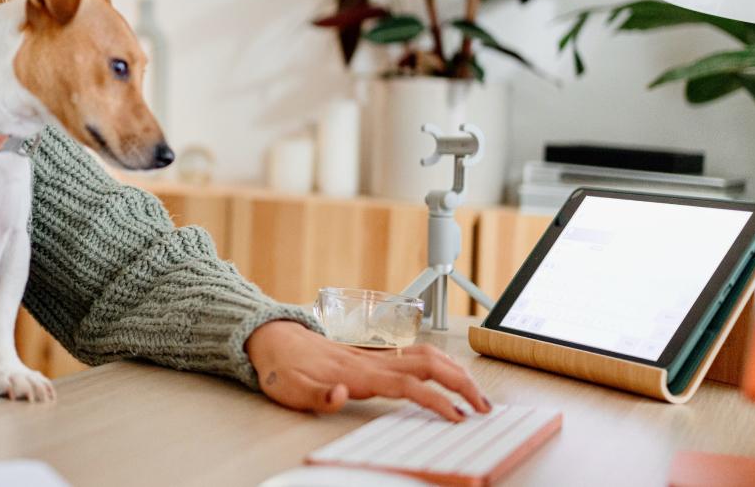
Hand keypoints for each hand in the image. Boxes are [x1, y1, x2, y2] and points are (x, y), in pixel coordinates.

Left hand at [245, 320, 490, 421]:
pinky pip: (413, 354)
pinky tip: (449, 375)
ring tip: (475, 393)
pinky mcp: (371, 354)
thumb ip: (315, 396)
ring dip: (455, 371)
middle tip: (484, 407)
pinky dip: (440, 363)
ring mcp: (373, 355)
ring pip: (426, 354)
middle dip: (461, 383)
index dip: (436, 400)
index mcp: (356, 373)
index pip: (408, 385)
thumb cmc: (280, 368)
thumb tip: (339, 395)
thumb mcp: (288, 390)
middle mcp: (370, 361)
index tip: (458, 417)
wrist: (270, 338)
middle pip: (429, 364)